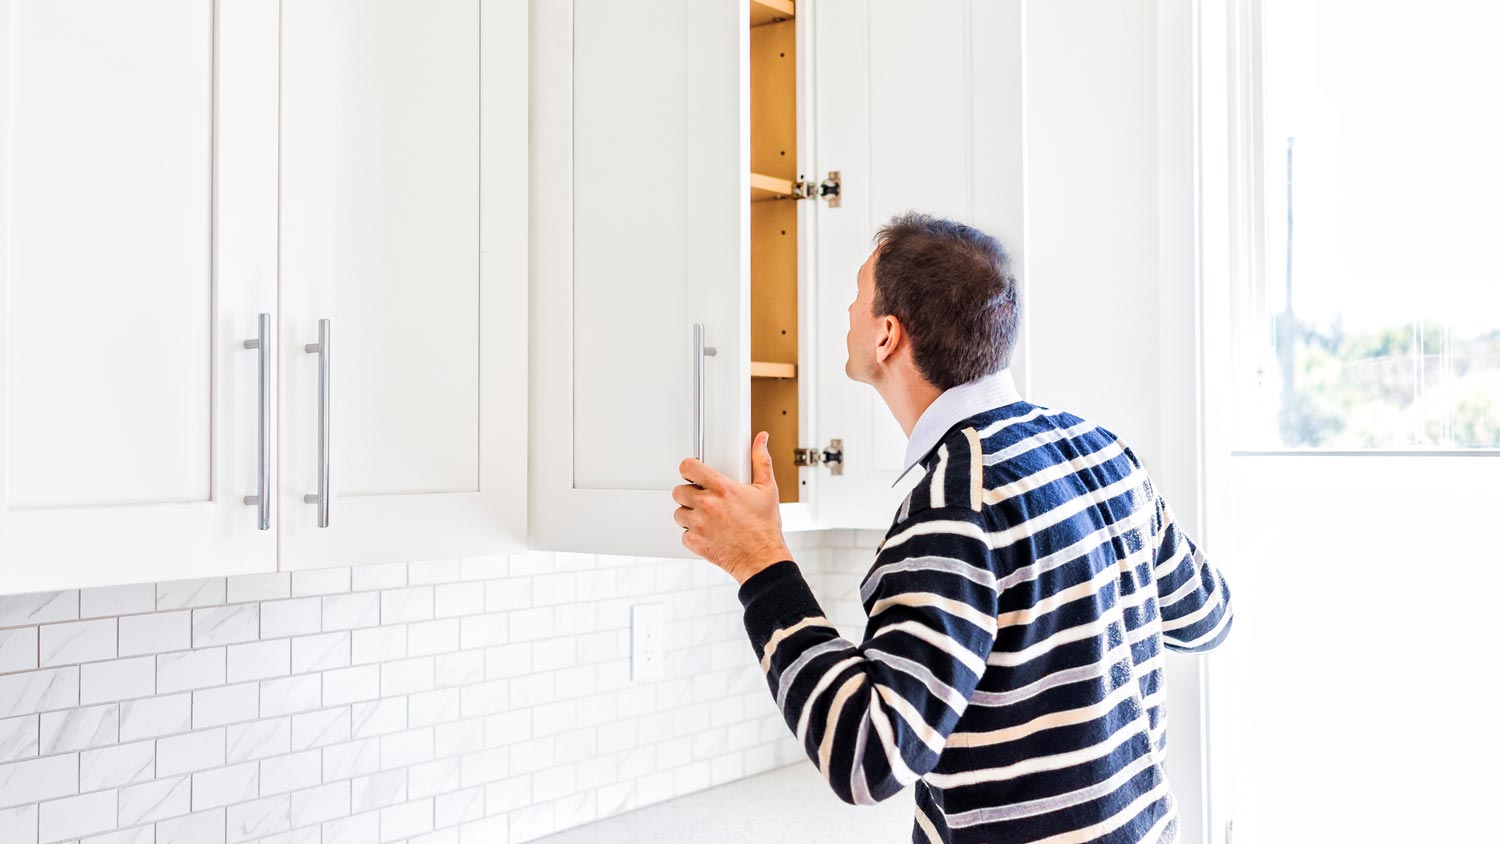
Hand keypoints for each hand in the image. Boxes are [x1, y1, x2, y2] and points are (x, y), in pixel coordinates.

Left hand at [673, 431, 792, 584]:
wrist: (762, 558)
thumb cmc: (765, 527)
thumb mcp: (767, 489)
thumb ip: (761, 461)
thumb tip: (761, 440)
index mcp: (721, 488)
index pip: (688, 467)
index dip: (689, 469)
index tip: (694, 474)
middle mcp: (707, 504)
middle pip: (678, 491)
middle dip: (689, 494)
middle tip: (703, 499)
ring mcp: (698, 524)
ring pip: (679, 513)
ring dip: (689, 515)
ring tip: (707, 518)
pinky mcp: (695, 542)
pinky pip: (683, 534)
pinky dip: (692, 534)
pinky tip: (708, 533)